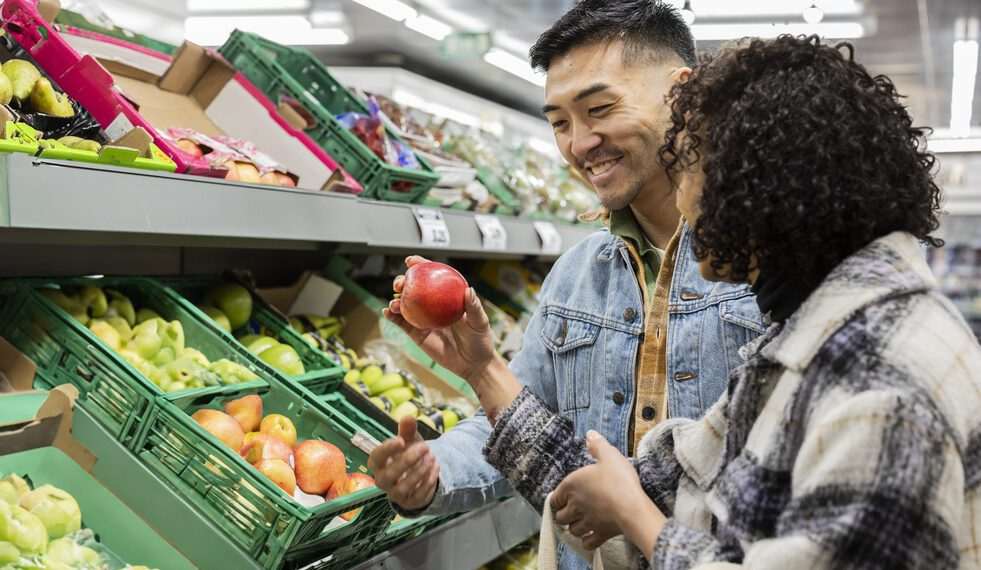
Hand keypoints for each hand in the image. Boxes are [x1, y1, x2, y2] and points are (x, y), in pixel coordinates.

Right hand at [367, 417, 439, 511]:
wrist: (417, 477)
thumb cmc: (408, 454)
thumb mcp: (409, 440)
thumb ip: (407, 430)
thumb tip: (408, 417)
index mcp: (377, 463)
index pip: (376, 457)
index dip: (387, 450)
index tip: (401, 440)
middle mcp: (382, 480)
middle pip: (389, 475)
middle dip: (408, 460)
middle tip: (425, 447)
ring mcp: (395, 494)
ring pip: (403, 487)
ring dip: (420, 472)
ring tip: (433, 458)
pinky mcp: (409, 502)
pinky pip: (417, 496)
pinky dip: (428, 482)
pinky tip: (436, 468)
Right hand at [384, 256, 497, 379]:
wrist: (472, 364)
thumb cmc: (480, 340)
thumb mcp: (480, 323)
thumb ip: (474, 307)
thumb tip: (468, 290)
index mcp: (446, 296)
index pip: (432, 276)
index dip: (420, 266)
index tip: (411, 261)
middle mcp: (432, 305)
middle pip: (413, 288)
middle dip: (402, 281)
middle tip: (401, 284)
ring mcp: (423, 318)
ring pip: (404, 304)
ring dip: (395, 300)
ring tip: (394, 303)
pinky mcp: (416, 334)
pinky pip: (401, 323)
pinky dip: (392, 316)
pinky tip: (387, 313)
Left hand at [552, 431, 663, 551]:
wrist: (632, 506)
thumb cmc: (619, 480)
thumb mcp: (609, 455)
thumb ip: (597, 445)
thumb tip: (589, 435)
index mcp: (571, 485)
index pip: (555, 497)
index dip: (557, 498)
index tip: (561, 498)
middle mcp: (575, 505)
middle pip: (560, 517)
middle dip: (563, 515)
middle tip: (569, 512)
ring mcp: (586, 522)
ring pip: (572, 530)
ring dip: (574, 528)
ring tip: (579, 523)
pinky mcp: (600, 535)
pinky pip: (587, 543)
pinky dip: (587, 541)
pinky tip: (591, 537)